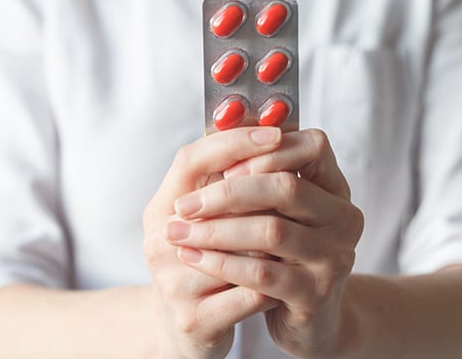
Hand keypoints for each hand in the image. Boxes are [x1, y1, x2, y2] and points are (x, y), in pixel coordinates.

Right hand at [142, 127, 284, 358]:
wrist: (184, 331)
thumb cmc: (201, 265)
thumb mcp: (201, 220)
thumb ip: (223, 180)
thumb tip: (267, 130)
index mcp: (160, 209)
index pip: (191, 160)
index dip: (234, 142)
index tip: (275, 133)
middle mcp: (159, 242)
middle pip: (219, 202)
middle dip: (265, 194)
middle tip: (301, 187)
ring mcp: (173, 283)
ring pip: (241, 252)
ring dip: (274, 244)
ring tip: (298, 237)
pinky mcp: (195, 320)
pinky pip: (249, 295)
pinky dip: (274, 286)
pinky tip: (287, 279)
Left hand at [166, 129, 363, 358]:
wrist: (303, 320)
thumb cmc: (277, 255)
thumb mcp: (270, 210)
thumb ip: (253, 171)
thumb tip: (220, 120)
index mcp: (333, 186)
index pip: (312, 145)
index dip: (264, 149)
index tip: (220, 166)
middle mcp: (343, 218)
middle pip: (286, 187)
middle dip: (227, 193)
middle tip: (182, 205)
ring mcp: (334, 258)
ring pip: (271, 232)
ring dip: (215, 231)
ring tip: (176, 233)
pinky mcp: (315, 295)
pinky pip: (263, 275)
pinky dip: (221, 263)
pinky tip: (193, 257)